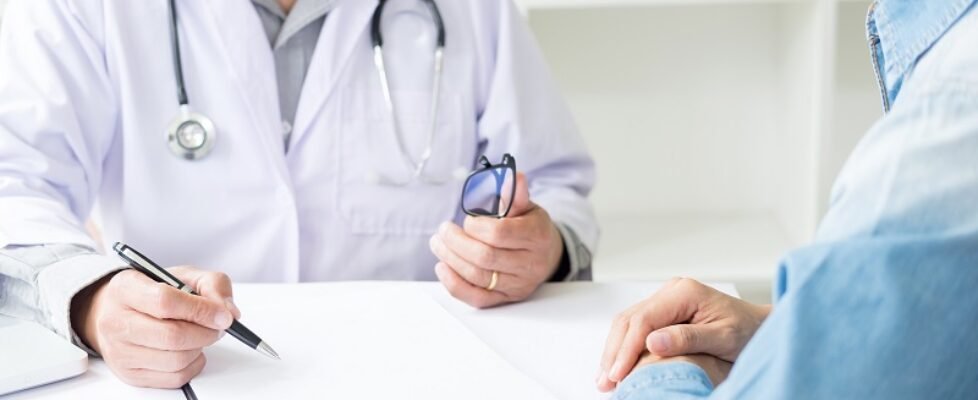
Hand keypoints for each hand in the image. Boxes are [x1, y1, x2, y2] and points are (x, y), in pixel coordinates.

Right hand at [71, 267, 240, 387]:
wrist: (120, 311)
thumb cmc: (153, 292)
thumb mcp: (183, 275)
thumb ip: (212, 285)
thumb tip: (229, 312)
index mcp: (125, 289)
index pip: (165, 302)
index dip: (201, 310)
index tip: (222, 315)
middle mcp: (115, 321)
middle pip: (172, 336)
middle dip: (206, 332)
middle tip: (218, 326)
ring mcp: (120, 351)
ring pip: (175, 360)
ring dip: (200, 348)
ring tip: (201, 335)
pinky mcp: (130, 374)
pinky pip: (174, 378)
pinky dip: (193, 364)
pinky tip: (190, 349)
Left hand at [430, 173, 563, 307]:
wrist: (547, 255)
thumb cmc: (531, 228)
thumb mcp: (527, 207)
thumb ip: (515, 195)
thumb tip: (510, 176)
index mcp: (537, 236)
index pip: (499, 234)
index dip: (475, 226)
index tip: (467, 219)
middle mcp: (530, 264)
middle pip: (485, 257)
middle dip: (456, 242)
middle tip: (443, 230)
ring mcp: (518, 285)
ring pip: (477, 276)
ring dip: (450, 259)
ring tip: (438, 243)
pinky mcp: (506, 299)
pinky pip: (477, 298)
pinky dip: (454, 284)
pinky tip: (442, 267)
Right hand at [596, 278, 769, 391]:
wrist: (759, 327)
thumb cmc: (748, 331)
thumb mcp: (724, 337)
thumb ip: (689, 338)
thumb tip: (653, 342)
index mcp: (684, 292)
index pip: (644, 319)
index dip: (628, 348)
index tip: (619, 373)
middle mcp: (671, 291)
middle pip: (629, 319)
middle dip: (614, 351)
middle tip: (605, 381)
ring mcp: (666, 300)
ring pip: (627, 323)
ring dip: (614, 350)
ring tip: (605, 378)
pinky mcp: (664, 312)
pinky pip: (636, 327)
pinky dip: (624, 347)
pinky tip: (618, 365)